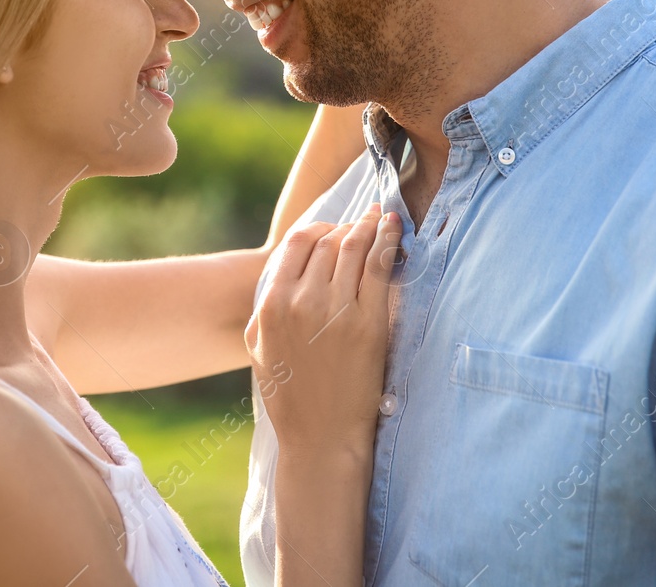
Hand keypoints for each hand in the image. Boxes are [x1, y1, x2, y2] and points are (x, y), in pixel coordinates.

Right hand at [245, 203, 399, 456]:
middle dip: (347, 226)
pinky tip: (395, 229)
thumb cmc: (290, 396)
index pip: (297, 243)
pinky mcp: (368, 323)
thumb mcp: (260, 348)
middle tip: (363, 221)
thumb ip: (265, 309)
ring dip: (369, 226)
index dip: (319, 229)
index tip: (333, 229)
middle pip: (327, 242)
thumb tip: (279, 275)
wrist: (321, 437)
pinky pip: (378, 267)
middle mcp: (301, 301)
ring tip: (382, 218)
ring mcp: (336, 311)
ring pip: (353, 248)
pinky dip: (387, 241)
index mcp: (271, 305)